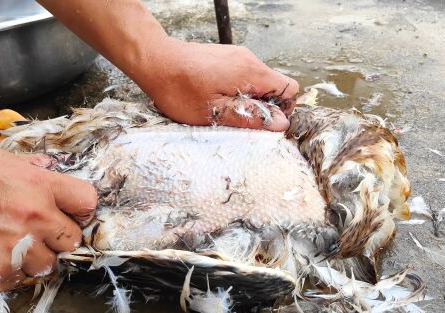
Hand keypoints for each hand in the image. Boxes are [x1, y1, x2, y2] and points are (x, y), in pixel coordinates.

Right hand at [0, 148, 96, 289]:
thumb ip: (32, 168)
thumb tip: (52, 169)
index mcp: (38, 186)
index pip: (87, 201)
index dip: (81, 208)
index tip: (71, 212)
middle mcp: (34, 218)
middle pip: (73, 240)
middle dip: (60, 237)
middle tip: (39, 233)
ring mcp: (16, 248)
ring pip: (48, 265)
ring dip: (35, 258)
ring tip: (12, 245)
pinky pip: (18, 279)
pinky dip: (10, 272)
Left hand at [136, 38, 298, 130]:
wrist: (155, 61)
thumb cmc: (179, 88)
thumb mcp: (215, 113)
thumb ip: (250, 118)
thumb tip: (279, 124)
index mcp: (251, 72)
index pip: (289, 89)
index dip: (282, 109)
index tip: (262, 121)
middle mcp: (248, 59)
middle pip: (274, 85)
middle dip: (262, 106)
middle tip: (237, 118)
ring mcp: (236, 56)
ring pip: (257, 82)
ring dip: (246, 98)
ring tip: (222, 108)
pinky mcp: (225, 57)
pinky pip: (242, 76)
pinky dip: (235, 89)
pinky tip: (214, 97)